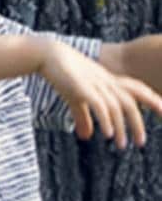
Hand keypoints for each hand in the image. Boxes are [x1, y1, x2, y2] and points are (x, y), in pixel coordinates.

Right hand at [37, 39, 161, 147]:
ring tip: (123, 145)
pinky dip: (106, 120)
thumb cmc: (62, 75)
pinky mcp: (82, 88)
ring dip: (122, 127)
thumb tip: (87, 137)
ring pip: (117, 107)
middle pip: (130, 102)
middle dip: (138, 123)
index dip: (152, 100)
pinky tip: (109, 133)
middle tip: (140, 143)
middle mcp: (106, 82)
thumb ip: (83, 117)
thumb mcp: (75, 98)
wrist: (48, 55)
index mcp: (109, 81)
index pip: (137, 89)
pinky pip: (100, 105)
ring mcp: (95, 84)